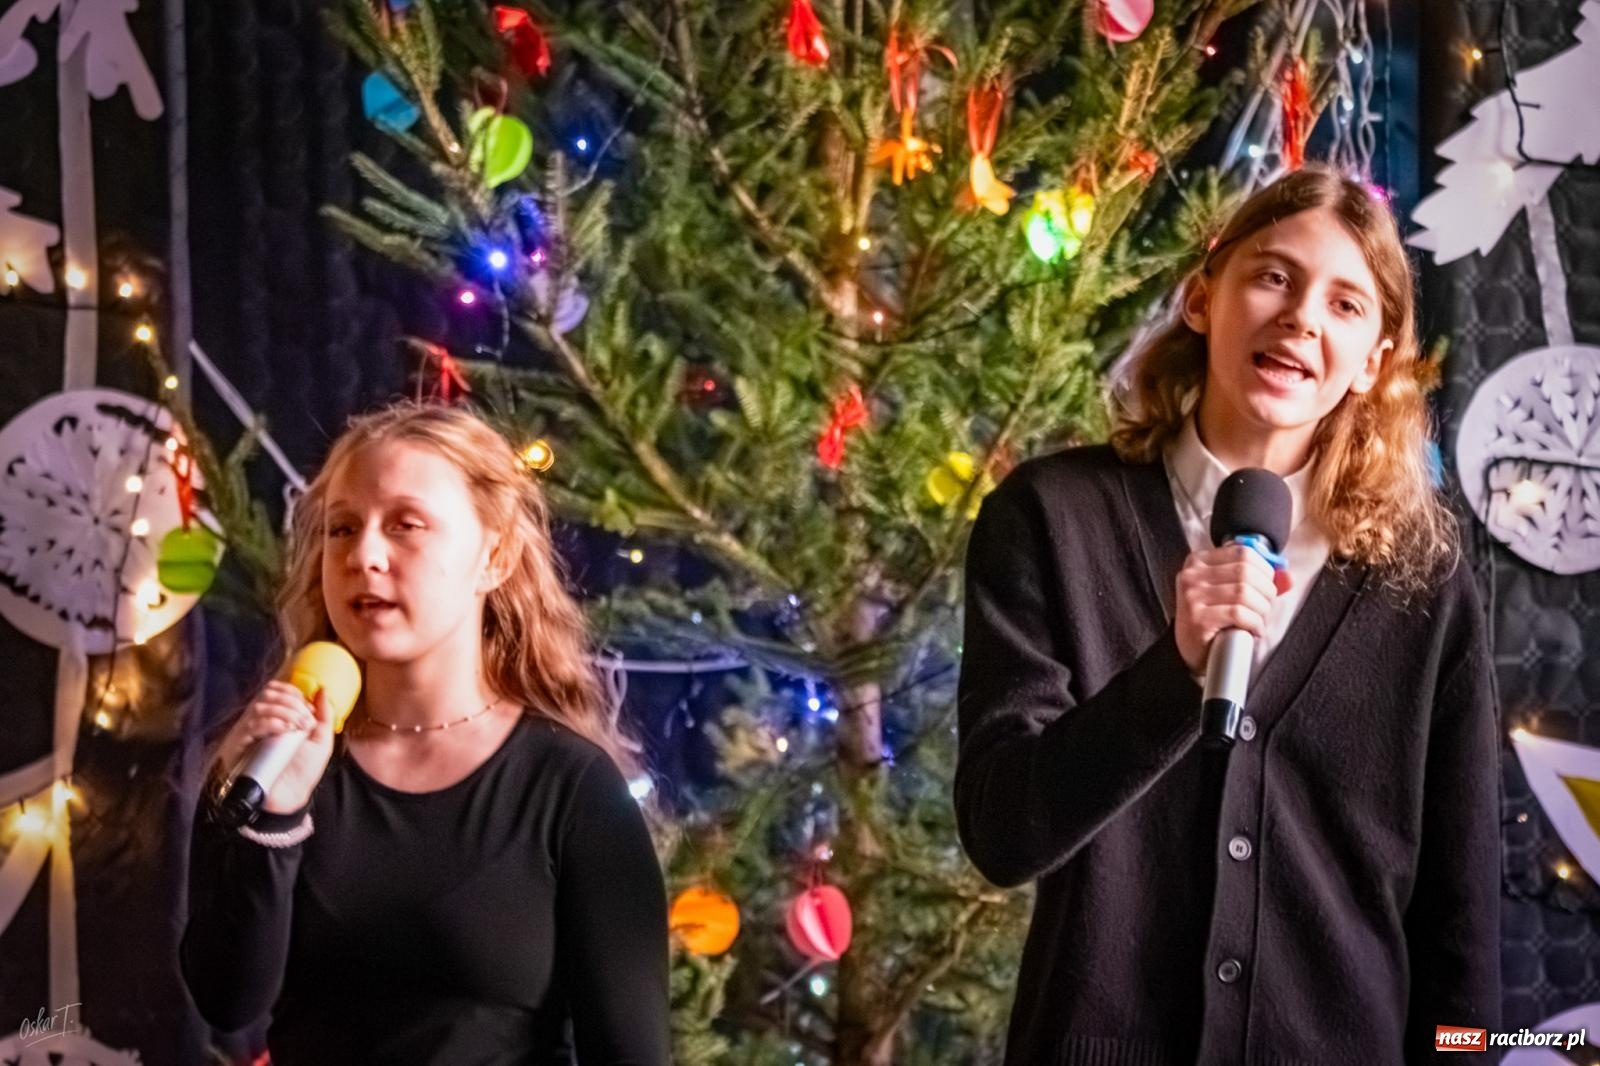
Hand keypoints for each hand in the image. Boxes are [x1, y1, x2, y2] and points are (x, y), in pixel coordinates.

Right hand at [213, 682, 335, 813]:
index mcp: (276, 717)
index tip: (308, 708)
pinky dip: (270, 723)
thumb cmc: (303, 770)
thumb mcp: (321, 740)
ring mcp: (248, 733)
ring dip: (284, 712)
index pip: (276, 690)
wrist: (290, 796)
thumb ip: (323, 714)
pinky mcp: (239, 747)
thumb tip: (321, 689)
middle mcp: (259, 722)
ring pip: (259, 707)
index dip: (292, 693)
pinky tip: (283, 731)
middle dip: (291, 703)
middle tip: (305, 722)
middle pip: (267, 694)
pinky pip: (250, 726)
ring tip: (296, 728)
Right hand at [1174, 545, 1281, 675]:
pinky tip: (1253, 631)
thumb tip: (1288, 576)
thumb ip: (1260, 581)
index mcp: (1199, 561)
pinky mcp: (1197, 619)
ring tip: (1258, 621)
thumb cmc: (1214, 619)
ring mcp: (1192, 597)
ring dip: (1261, 610)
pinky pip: (1238, 614)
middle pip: (1245, 572)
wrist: (1192, 651)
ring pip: (1244, 593)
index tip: (1266, 588)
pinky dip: (1254, 623)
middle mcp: (1191, 575)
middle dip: (1266, 592)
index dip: (1264, 570)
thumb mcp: (1232, 592)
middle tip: (1265, 608)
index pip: (1243, 552)